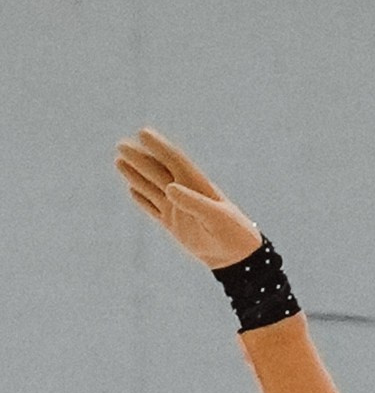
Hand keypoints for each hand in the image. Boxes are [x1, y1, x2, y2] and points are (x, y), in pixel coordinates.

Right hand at [114, 128, 263, 267]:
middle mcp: (185, 194)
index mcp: (198, 186)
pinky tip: (132, 189)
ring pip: (152, 188)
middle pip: (158, 172)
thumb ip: (194, 202)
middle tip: (121, 144)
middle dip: (140, 158)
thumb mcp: (216, 218)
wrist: (237, 259)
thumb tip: (170, 188)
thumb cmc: (233, 234)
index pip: (175, 162)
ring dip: (136, 175)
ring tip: (119, 160)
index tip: (143, 133)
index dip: (159, 147)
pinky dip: (143, 200)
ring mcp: (178, 209)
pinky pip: (154, 209)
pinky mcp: (174, 224)